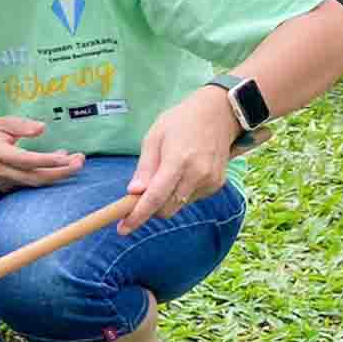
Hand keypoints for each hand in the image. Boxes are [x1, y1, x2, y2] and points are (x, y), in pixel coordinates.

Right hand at [0, 117, 83, 191]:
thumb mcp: (3, 122)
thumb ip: (22, 125)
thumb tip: (43, 128)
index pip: (26, 160)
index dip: (48, 160)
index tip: (67, 156)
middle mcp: (0, 170)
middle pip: (34, 177)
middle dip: (60, 172)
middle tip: (80, 161)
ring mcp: (2, 181)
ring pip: (35, 183)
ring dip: (57, 174)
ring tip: (75, 161)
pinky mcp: (5, 187)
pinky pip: (30, 185)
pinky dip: (47, 177)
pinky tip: (58, 165)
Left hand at [119, 87, 238, 233]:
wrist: (220, 113)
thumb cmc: (181, 121)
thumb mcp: (154, 137)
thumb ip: (145, 167)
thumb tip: (134, 193)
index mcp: (179, 161)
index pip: (155, 197)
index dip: (137, 216)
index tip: (123, 228)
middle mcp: (198, 174)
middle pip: (166, 208)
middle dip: (148, 210)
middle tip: (134, 200)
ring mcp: (210, 181)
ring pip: (178, 205)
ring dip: (164, 200)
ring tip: (163, 175)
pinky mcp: (217, 184)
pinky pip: (190, 199)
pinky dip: (179, 194)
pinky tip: (180, 174)